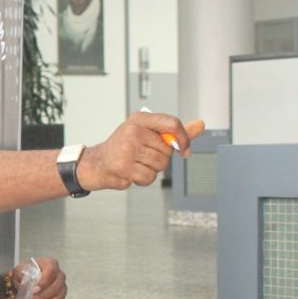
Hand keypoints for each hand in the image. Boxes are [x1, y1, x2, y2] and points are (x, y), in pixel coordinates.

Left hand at [1, 257, 66, 298]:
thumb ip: (20, 274)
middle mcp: (60, 276)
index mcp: (51, 264)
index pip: (51, 272)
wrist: (24, 283)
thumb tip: (24, 283)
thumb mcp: (19, 271)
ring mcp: (62, 289)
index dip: (44, 282)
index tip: (34, 290)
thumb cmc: (24, 275)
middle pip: (56, 287)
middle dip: (42, 296)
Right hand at [77, 110, 204, 190]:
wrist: (97, 163)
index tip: (184, 149)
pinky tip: (132, 173)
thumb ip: (174, 131)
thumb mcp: (147, 134)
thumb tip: (200, 125)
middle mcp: (133, 131)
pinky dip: (144, 179)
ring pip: (160, 165)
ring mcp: (128, 149)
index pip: (172, 124)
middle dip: (160, 157)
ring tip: (137, 164)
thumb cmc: (123, 148)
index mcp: (139, 119)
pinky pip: (149, 177)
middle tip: (143, 156)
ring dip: (152, 169)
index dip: (184, 138)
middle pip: (167, 150)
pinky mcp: (124, 167)